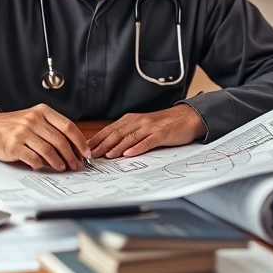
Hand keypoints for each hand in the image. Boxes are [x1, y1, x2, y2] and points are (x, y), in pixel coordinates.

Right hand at [0, 104, 89, 171]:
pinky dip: (41, 165)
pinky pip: (34, 159)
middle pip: (60, 141)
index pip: (68, 126)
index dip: (80, 142)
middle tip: (75, 165)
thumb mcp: (35, 119)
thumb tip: (75, 147)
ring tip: (61, 167)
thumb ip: (53, 128)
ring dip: (58, 162)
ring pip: (49, 151)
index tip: (85, 153)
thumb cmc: (15, 126)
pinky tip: (42, 166)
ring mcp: (23, 132)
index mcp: (42, 111)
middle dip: (71, 156)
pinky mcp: (14, 145)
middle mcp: (33, 120)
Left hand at [88, 104, 205, 158]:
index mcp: (131, 120)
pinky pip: (147, 142)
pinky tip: (129, 154)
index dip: (97, 139)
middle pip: (116, 133)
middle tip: (91, 154)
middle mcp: (138, 122)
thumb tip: (110, 146)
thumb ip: (128, 133)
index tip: (86, 148)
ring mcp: (149, 127)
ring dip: (117, 146)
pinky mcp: (161, 134)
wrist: (187, 117)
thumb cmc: (164, 124)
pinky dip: (137, 148)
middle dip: (102, 144)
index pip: (110, 129)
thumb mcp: (143, 126)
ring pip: (129, 137)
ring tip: (107, 155)